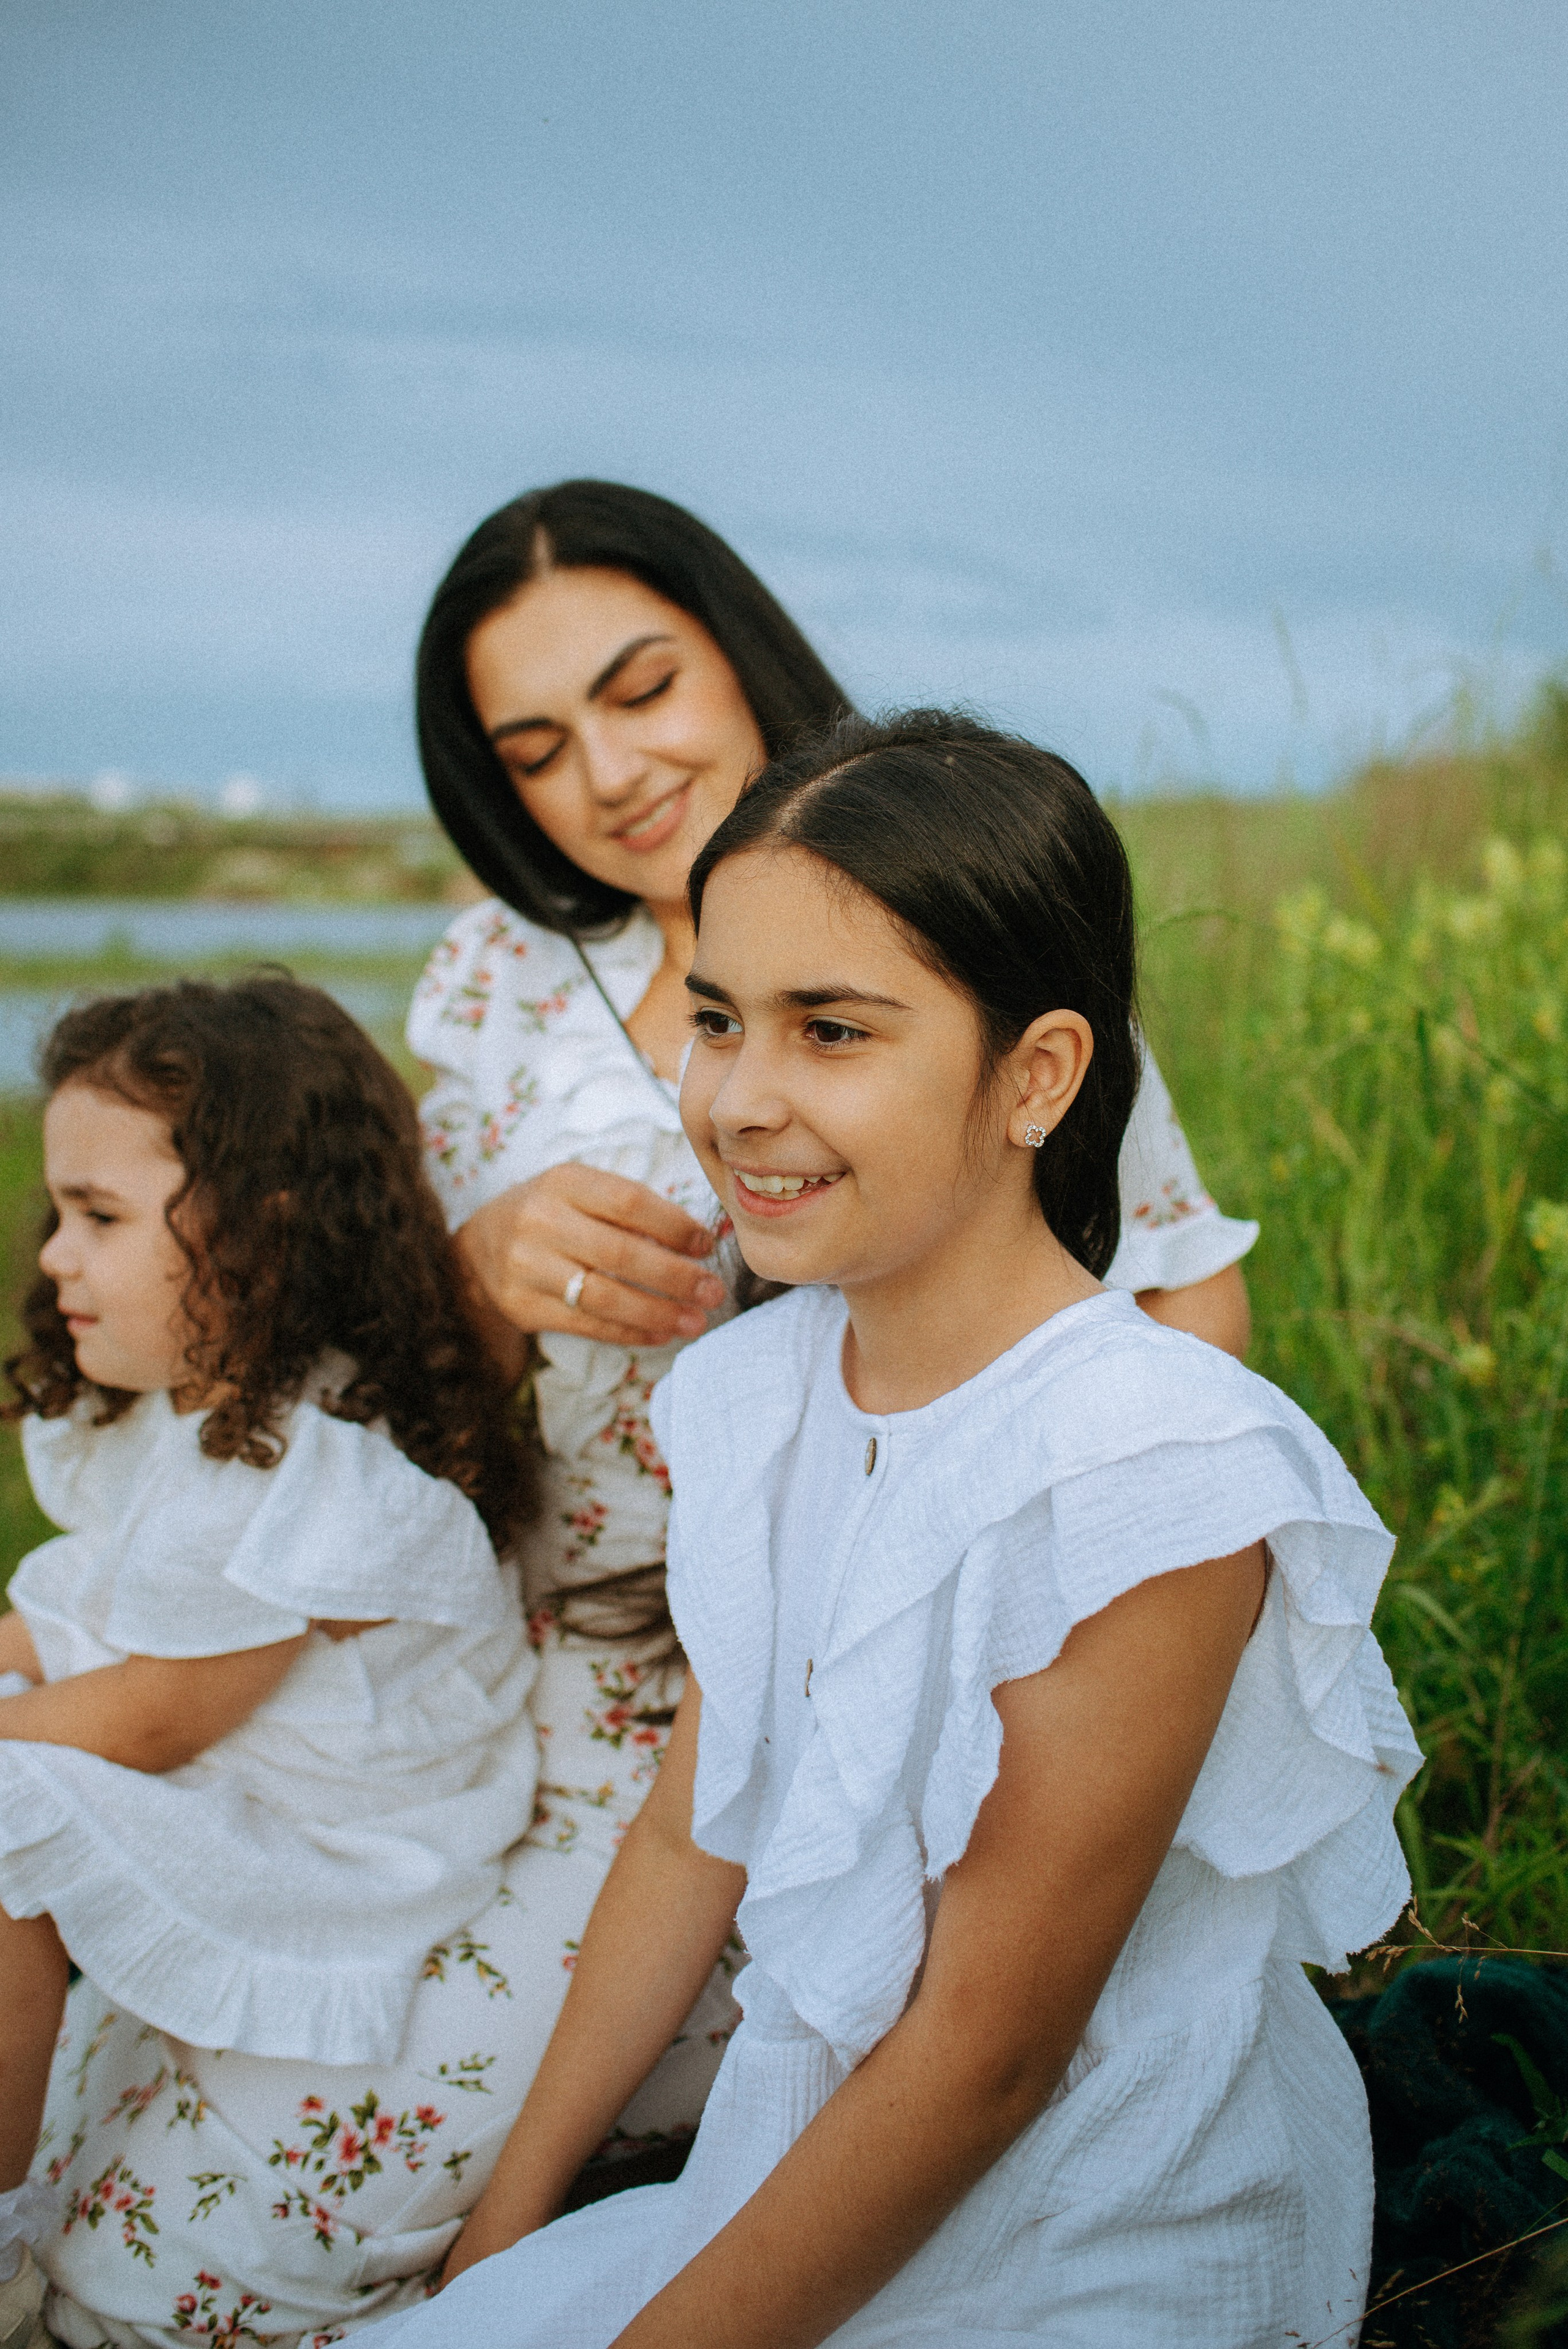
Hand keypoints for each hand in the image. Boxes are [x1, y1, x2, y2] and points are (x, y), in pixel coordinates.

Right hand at [457, 1165, 724, 1349]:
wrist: (479, 1247)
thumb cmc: (551, 1214)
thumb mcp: (580, 1190)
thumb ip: (629, 1207)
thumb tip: (697, 1241)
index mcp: (563, 1182)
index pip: (629, 1202)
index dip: (674, 1226)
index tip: (706, 1244)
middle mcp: (541, 1222)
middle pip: (620, 1254)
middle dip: (676, 1276)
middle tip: (713, 1291)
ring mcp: (528, 1267)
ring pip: (604, 1296)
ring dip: (658, 1313)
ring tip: (696, 1321)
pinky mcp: (523, 1306)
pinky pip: (586, 1325)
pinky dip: (629, 1333)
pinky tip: (661, 1334)